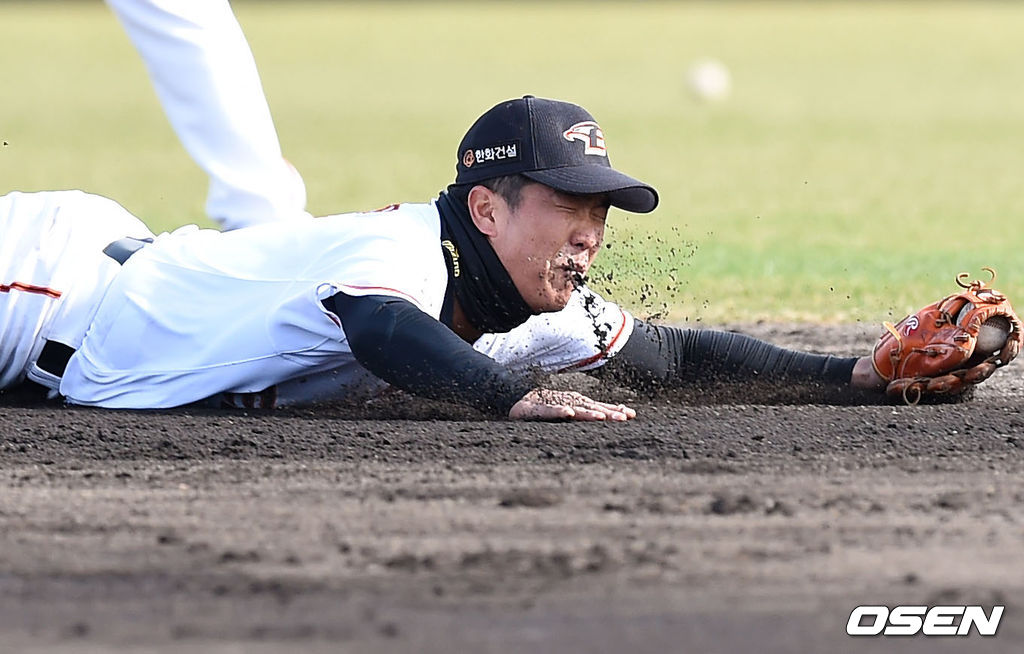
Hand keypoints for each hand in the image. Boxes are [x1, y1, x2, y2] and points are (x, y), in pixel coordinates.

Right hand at [508, 388, 635, 421]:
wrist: (517, 400)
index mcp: (577, 404)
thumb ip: (593, 411)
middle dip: (607, 413)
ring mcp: (554, 405)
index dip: (615, 411)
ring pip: (573, 410)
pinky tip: (568, 413)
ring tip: (600, 417)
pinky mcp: (537, 410)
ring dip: (587, 413)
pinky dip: (559, 411)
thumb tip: (624, 411)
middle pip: (591, 409)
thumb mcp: (570, 408)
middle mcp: (568, 403)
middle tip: (623, 418)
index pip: (600, 408)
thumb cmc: (546, 405)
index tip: (631, 415)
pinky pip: (549, 411)